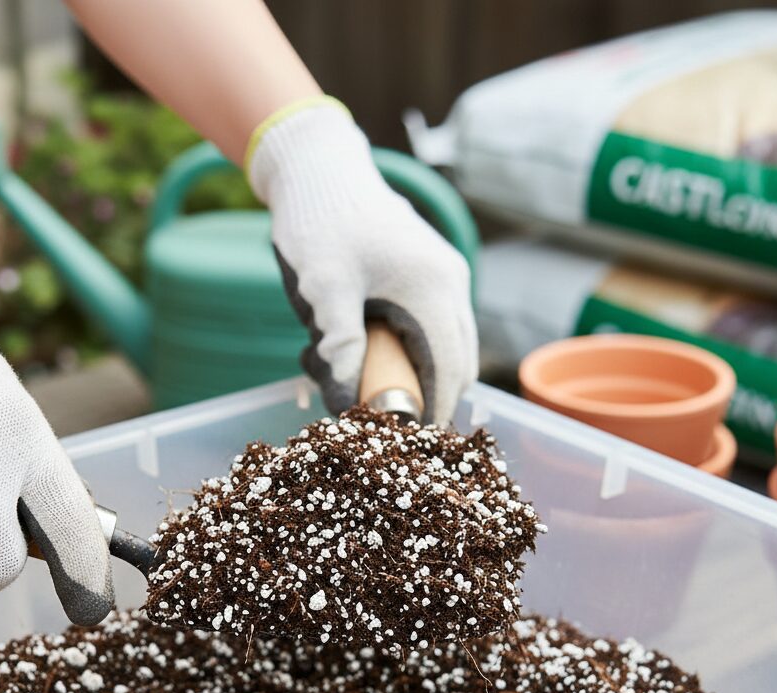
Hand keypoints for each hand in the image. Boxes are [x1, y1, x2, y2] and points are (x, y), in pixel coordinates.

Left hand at [248, 101, 477, 423]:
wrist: (318, 168)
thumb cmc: (319, 223)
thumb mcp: (324, 289)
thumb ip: (340, 348)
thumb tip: (349, 405)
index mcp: (435, 288)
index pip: (451, 371)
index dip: (432, 412)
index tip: (404, 441)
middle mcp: (450, 284)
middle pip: (458, 364)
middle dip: (425, 399)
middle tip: (383, 422)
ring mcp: (443, 277)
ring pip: (446, 348)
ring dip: (414, 375)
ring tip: (363, 382)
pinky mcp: (428, 274)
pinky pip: (431, 328)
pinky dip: (408, 351)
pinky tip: (363, 351)